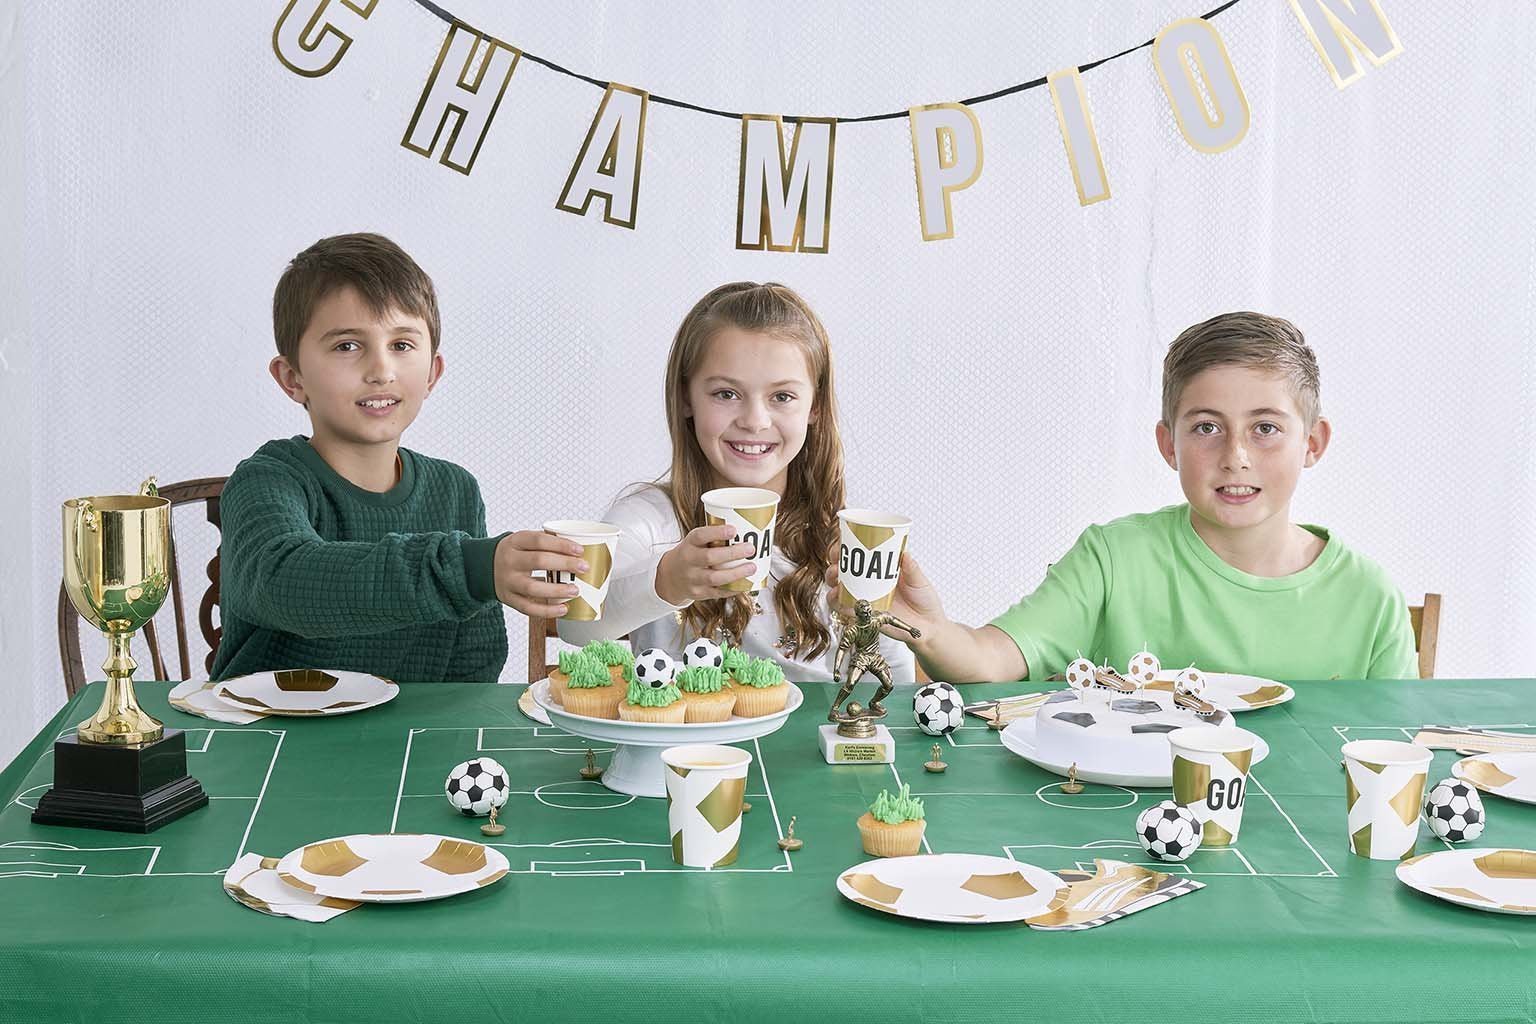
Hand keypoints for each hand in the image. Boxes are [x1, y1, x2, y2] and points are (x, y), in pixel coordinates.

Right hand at [493, 531, 586, 616]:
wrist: (484, 566)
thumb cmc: (515, 553)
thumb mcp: (524, 541)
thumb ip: (546, 543)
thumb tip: (578, 551)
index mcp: (516, 541)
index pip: (539, 540)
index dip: (561, 544)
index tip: (580, 550)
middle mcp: (509, 560)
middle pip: (538, 561)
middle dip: (564, 564)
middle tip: (584, 568)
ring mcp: (508, 581)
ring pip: (532, 587)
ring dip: (557, 590)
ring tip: (575, 591)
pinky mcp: (508, 598)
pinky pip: (528, 608)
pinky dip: (547, 611)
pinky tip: (563, 609)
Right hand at [654, 524, 755, 604]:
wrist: (670, 577)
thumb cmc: (691, 554)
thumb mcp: (694, 542)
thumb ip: (713, 537)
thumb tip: (745, 528)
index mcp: (688, 544)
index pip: (700, 536)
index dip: (717, 533)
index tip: (733, 529)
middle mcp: (688, 561)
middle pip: (709, 557)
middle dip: (732, 553)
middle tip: (750, 549)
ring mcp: (692, 579)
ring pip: (714, 578)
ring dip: (736, 573)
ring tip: (752, 567)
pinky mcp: (698, 593)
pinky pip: (718, 592)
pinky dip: (733, 589)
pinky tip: (746, 583)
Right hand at [824, 552, 946, 642]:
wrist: (928, 628)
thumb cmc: (925, 602)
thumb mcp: (920, 582)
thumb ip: (912, 569)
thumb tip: (905, 554)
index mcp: (882, 569)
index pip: (861, 554)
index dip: (847, 546)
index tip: (842, 542)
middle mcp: (870, 582)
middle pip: (845, 568)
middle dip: (835, 562)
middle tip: (836, 560)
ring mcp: (866, 597)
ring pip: (840, 585)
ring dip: (832, 579)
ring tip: (835, 578)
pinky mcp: (863, 614)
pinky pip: (843, 607)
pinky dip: (836, 601)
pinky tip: (836, 596)